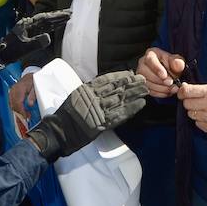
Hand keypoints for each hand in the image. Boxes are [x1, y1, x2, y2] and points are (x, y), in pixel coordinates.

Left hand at [0, 9, 71, 66]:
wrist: (1, 55)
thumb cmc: (11, 51)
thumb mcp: (25, 48)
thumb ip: (37, 43)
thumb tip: (49, 37)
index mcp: (27, 24)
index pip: (44, 18)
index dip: (56, 16)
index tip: (66, 14)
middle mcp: (28, 24)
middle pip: (46, 18)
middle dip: (58, 16)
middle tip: (70, 13)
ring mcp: (29, 29)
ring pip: (45, 23)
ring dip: (55, 21)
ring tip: (66, 19)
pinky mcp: (29, 35)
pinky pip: (42, 29)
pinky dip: (50, 27)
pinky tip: (55, 26)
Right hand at [8, 73, 35, 116]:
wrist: (29, 76)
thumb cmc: (33, 81)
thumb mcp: (35, 88)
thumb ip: (33, 96)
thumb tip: (30, 104)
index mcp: (20, 89)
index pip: (18, 103)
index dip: (22, 111)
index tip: (26, 117)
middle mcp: (14, 90)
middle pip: (14, 105)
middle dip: (20, 113)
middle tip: (27, 117)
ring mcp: (11, 91)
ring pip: (12, 105)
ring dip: (18, 111)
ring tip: (25, 114)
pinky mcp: (11, 93)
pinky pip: (11, 102)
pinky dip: (16, 107)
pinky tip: (21, 109)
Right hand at [27, 71, 147, 160]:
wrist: (61, 131)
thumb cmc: (66, 114)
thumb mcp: (76, 96)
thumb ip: (89, 91)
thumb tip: (101, 86)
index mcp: (87, 90)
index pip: (107, 80)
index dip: (120, 77)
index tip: (130, 74)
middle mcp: (95, 98)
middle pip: (117, 88)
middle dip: (131, 84)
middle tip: (142, 79)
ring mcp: (100, 110)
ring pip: (121, 99)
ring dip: (135, 94)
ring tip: (145, 90)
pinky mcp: (104, 122)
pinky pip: (121, 114)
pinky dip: (132, 108)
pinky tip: (141, 104)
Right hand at [138, 48, 184, 97]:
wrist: (170, 74)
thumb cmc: (171, 65)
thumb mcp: (177, 61)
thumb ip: (178, 62)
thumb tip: (177, 64)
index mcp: (151, 54)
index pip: (150, 60)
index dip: (157, 69)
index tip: (164, 76)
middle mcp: (143, 64)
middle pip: (145, 72)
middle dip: (159, 80)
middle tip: (170, 83)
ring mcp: (141, 75)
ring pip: (146, 83)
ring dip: (161, 88)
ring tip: (172, 88)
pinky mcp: (143, 85)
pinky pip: (148, 91)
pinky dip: (159, 93)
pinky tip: (167, 91)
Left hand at [178, 82, 206, 136]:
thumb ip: (201, 88)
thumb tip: (185, 88)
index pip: (187, 92)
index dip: (182, 92)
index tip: (183, 93)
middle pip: (187, 105)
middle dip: (190, 102)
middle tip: (198, 102)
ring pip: (191, 116)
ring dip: (196, 112)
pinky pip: (199, 125)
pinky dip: (202, 121)